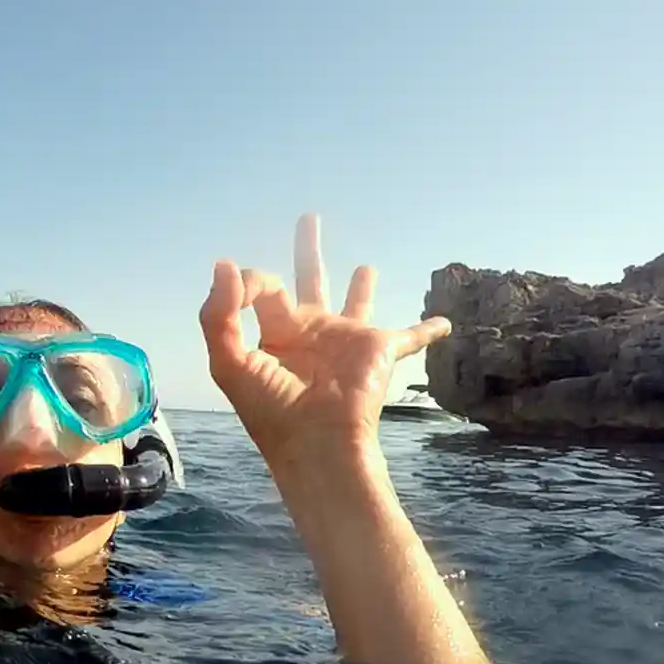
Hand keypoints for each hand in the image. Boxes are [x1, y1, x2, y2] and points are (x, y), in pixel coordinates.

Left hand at [198, 214, 448, 463]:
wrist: (318, 443)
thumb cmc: (270, 409)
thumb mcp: (229, 361)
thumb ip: (219, 314)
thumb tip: (225, 263)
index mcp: (273, 334)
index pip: (262, 288)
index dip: (252, 281)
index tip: (249, 290)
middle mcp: (310, 332)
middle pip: (306, 280)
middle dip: (307, 250)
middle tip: (309, 220)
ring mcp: (346, 339)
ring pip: (357, 300)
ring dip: (362, 285)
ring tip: (365, 268)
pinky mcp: (379, 349)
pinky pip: (410, 336)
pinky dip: (428, 329)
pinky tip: (444, 323)